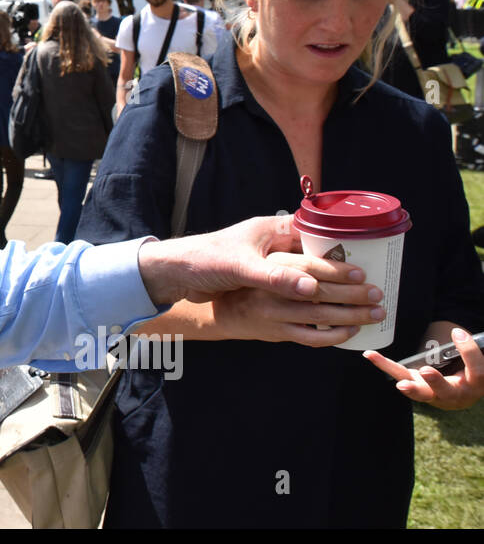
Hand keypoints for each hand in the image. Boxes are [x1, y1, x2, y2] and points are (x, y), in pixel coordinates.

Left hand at [138, 215, 371, 306]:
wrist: (172, 273)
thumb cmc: (202, 260)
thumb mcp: (240, 267)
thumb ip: (275, 277)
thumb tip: (313, 287)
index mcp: (272, 230)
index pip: (317, 239)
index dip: (341, 256)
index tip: (364, 274)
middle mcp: (274, 244)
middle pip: (318, 257)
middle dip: (344, 275)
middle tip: (371, 292)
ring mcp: (269, 262)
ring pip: (308, 274)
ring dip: (330, 289)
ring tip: (357, 304)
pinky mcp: (261, 279)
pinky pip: (295, 287)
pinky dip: (311, 298)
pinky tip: (326, 313)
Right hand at [207, 253, 383, 345]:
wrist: (221, 309)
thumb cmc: (250, 280)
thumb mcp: (263, 258)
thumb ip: (292, 253)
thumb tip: (333, 243)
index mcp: (270, 264)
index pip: (308, 266)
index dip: (338, 270)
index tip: (362, 273)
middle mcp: (270, 289)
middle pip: (320, 292)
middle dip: (354, 294)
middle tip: (377, 293)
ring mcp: (273, 313)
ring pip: (320, 316)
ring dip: (353, 316)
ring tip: (375, 312)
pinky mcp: (276, 333)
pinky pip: (312, 338)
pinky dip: (335, 335)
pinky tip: (351, 331)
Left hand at [364, 328, 483, 409]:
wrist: (460, 395)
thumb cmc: (468, 372)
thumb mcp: (474, 363)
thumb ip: (469, 351)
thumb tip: (458, 333)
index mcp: (474, 384)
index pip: (477, 371)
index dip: (469, 352)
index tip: (457, 332)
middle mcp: (454, 394)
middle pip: (445, 391)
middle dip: (435, 381)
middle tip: (426, 371)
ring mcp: (432, 394)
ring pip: (419, 392)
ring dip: (408, 386)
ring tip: (400, 383)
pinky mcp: (415, 388)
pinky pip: (399, 376)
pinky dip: (384, 365)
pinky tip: (370, 354)